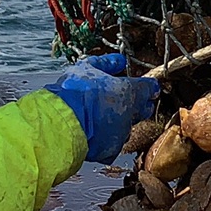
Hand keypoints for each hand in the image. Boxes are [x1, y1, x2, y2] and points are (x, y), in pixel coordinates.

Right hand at [44, 53, 159, 163]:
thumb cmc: (73, 93)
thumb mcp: (87, 67)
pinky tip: (95, 135)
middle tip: (130, 102)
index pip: (148, 88)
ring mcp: (121, 133)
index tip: (150, 87)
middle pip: (142, 111)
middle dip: (139, 106)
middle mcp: (130, 114)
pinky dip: (106, 140)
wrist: (61, 122)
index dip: (150, 88)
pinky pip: (113, 145)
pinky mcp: (110, 150)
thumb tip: (119, 60)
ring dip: (120, 123)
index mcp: (128, 91)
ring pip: (126, 129)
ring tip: (105, 119)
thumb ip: (106, 63)